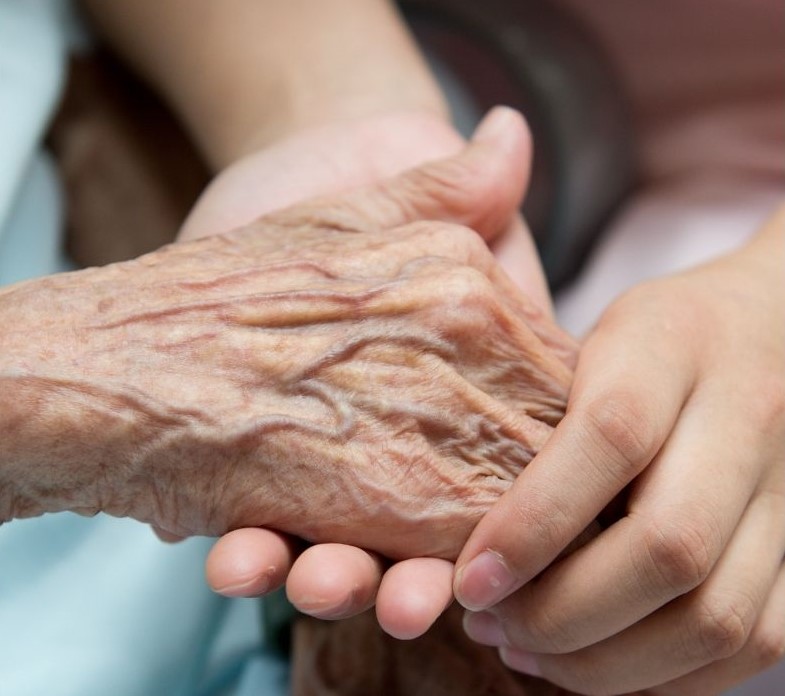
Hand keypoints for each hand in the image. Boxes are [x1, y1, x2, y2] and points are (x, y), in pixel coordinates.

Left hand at [0, 112, 574, 559]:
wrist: (236, 219)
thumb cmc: (333, 204)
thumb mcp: (397, 205)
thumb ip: (461, 198)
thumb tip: (508, 137)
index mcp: (463, 395)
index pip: (506, 475)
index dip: (511, 526)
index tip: (498, 562)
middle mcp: (407, 441)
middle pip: (433, 537)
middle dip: (422, 579)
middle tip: (411, 603)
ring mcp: (338, 462)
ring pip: (356, 552)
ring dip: (346, 583)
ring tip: (322, 582)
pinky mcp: (267, 473)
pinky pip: (269, 535)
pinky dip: (257, 557)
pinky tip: (236, 558)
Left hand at [455, 206, 784, 693]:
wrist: (771, 326)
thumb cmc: (657, 335)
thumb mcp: (592, 338)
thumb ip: (542, 408)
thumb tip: (463, 521)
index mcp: (674, 344)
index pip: (610, 437)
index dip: (533, 523)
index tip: (470, 580)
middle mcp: (745, 415)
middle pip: (668, 546)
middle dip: (562, 613)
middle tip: (490, 624)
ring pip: (714, 615)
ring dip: (607, 662)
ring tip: (527, 652)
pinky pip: (750, 641)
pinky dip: (665, 675)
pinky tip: (597, 663)